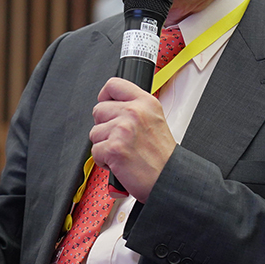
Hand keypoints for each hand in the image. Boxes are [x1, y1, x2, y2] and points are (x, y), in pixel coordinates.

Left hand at [89, 78, 176, 202]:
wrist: (169, 178)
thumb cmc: (162, 156)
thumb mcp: (155, 120)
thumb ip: (135, 109)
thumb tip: (112, 105)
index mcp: (146, 103)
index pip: (114, 85)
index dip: (106, 96)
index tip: (107, 105)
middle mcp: (134, 112)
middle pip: (98, 109)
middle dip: (104, 126)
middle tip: (119, 138)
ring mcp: (123, 129)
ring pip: (94, 132)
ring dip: (104, 145)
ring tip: (122, 152)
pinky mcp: (114, 148)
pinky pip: (95, 151)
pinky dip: (104, 161)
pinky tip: (119, 162)